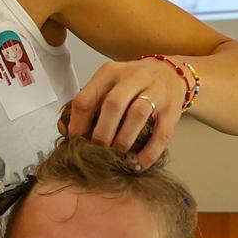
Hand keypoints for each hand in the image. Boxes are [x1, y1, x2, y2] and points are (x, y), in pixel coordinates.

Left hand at [67, 57, 184, 167]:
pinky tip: (138, 164)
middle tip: (98, 152)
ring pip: (138, 114)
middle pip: (113, 104)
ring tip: (118, 158)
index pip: (86, 98)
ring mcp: (156, 91)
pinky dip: (149, 153)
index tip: (75, 142)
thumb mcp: (107, 85)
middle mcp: (133, 77)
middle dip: (102, 133)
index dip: (77, 124)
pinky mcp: (172, 109)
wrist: (171, 73)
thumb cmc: (132, 84)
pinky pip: (161, 134)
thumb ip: (88, 104)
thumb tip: (65, 130)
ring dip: (124, 140)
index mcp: (110, 72)